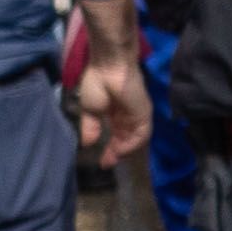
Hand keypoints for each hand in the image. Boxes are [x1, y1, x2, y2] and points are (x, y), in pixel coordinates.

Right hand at [75, 49, 152, 163]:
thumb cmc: (97, 82)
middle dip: (117, 152)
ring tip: (113, 158)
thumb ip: (90, 127)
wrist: (109, 67)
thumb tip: (87, 144)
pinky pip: (142, 134)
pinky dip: (132, 144)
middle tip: (107, 163)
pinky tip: (121, 150)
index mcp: (115, 112)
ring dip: (125, 150)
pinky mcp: (144, 113)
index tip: (102, 162)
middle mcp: (127, 115)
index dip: (110, 148)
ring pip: (135, 139)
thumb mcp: (89, 109)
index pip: (115, 134)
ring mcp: (137, 114)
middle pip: (126, 138)